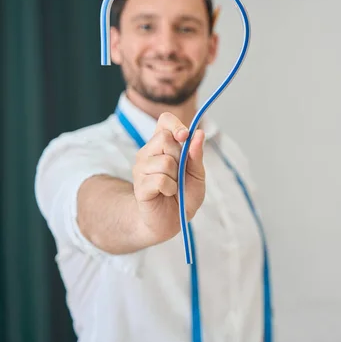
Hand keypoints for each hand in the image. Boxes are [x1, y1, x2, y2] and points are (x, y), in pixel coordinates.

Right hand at [132, 112, 205, 243]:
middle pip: (165, 138)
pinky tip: (167, 193)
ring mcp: (141, 168)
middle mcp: (149, 152)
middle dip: (180, 156)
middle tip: (179, 173)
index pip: (165, 120)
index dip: (176, 125)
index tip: (185, 136)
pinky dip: (170, 188)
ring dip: (176, 177)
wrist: (171, 220)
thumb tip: (199, 133)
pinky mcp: (139, 185)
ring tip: (174, 186)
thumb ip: (196, 155)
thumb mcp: (197, 174)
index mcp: (163, 145)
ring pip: (165, 161)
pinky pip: (160, 179)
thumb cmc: (184, 195)